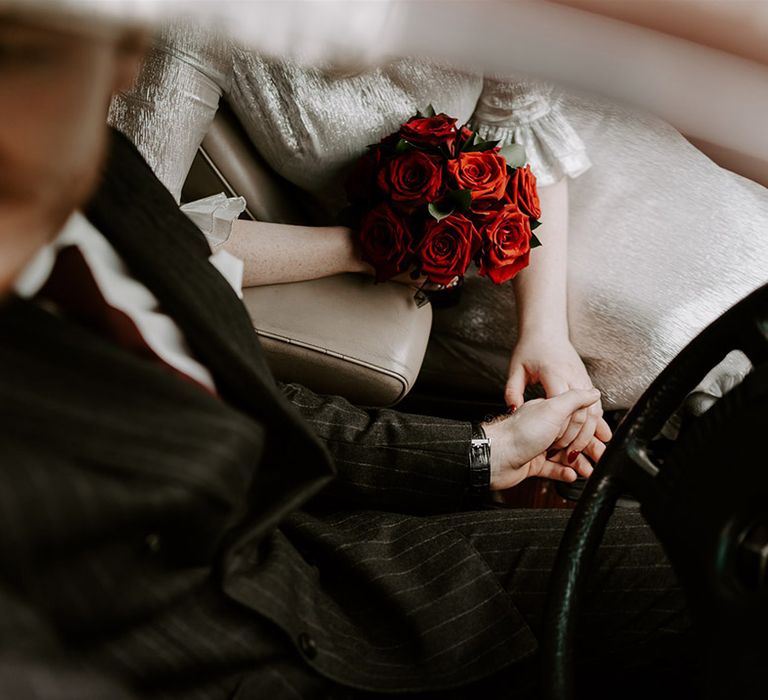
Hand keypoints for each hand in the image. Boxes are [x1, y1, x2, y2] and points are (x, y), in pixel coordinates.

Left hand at [482, 388, 605, 490]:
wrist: (494, 454)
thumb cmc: (519, 431)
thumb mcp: (553, 408)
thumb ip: (575, 399)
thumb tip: (594, 392)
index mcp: (549, 409)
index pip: (577, 416)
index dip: (592, 426)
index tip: (604, 436)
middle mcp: (543, 426)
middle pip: (572, 437)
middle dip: (588, 447)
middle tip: (601, 457)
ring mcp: (536, 445)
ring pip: (563, 454)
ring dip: (578, 463)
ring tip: (589, 470)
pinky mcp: (530, 462)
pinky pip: (551, 468)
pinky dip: (562, 472)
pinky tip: (571, 475)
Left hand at [505, 332, 610, 459]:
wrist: (546, 330)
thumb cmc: (530, 349)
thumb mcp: (516, 369)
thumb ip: (513, 390)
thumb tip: (513, 409)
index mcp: (554, 374)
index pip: (563, 405)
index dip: (560, 427)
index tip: (553, 442)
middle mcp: (572, 377)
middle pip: (584, 411)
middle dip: (580, 436)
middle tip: (570, 455)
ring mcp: (582, 380)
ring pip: (595, 411)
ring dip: (593, 433)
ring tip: (593, 453)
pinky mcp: (585, 382)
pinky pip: (595, 406)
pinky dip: (598, 424)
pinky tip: (599, 438)